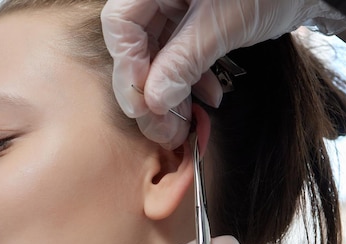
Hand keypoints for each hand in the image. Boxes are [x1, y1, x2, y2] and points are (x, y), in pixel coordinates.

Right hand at [101, 0, 345, 147]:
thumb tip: (154, 103)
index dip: (128, 65)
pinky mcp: (196, 23)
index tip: (143, 103)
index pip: (121, 23)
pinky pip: (180, 55)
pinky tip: (208, 99)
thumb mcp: (225, 24)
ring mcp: (178, 7)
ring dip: (169, 93)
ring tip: (182, 124)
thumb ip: (184, 61)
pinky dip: (191, 81)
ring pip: (157, 55)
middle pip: (135, 44)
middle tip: (162, 129)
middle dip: (148, 90)